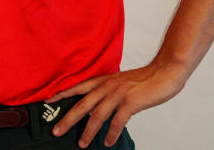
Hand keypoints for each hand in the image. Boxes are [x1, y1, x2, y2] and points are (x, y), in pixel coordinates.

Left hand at [48, 60, 187, 147]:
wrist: (166, 71)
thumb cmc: (146, 78)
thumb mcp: (122, 81)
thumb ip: (110, 90)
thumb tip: (101, 104)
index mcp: (104, 80)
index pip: (78, 87)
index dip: (62, 94)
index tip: (48, 101)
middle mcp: (107, 86)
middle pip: (82, 104)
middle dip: (67, 119)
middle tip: (56, 130)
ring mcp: (118, 94)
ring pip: (97, 116)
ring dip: (88, 132)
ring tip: (82, 144)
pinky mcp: (130, 103)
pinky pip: (117, 121)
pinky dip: (111, 133)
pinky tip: (108, 141)